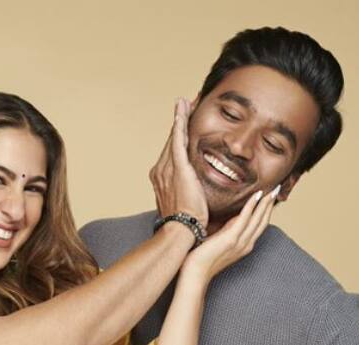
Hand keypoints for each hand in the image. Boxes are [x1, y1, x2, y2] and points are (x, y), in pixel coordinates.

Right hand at [149, 98, 207, 227]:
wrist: (181, 230)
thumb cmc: (186, 223)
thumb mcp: (186, 205)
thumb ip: (190, 194)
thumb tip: (198, 194)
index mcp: (162, 179)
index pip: (172, 151)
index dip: (178, 135)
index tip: (184, 122)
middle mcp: (160, 171)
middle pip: (171, 141)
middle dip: (179, 121)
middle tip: (186, 103)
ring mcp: (167, 168)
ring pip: (174, 137)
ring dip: (180, 117)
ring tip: (186, 101)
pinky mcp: (177, 167)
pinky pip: (177, 140)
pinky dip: (179, 123)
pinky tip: (182, 109)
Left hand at [180, 186, 277, 283]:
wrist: (196, 272)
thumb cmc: (203, 258)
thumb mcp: (220, 242)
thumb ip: (228, 231)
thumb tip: (231, 218)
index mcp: (244, 245)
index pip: (259, 225)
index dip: (266, 211)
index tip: (270, 197)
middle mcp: (246, 244)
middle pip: (263, 221)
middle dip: (270, 205)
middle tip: (277, 189)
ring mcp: (240, 242)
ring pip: (258, 218)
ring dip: (266, 202)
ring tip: (272, 189)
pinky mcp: (231, 238)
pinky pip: (245, 218)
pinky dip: (252, 205)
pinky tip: (257, 195)